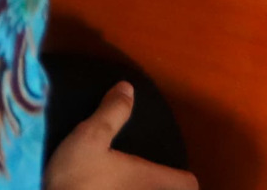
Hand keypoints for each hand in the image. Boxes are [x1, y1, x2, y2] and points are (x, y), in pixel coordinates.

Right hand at [43, 83, 197, 189]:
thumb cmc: (78, 178)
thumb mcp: (90, 137)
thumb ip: (112, 113)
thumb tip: (128, 87)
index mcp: (148, 178)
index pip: (188, 184)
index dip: (186, 178)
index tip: (179, 172)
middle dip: (164, 188)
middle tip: (152, 178)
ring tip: (128, 185)